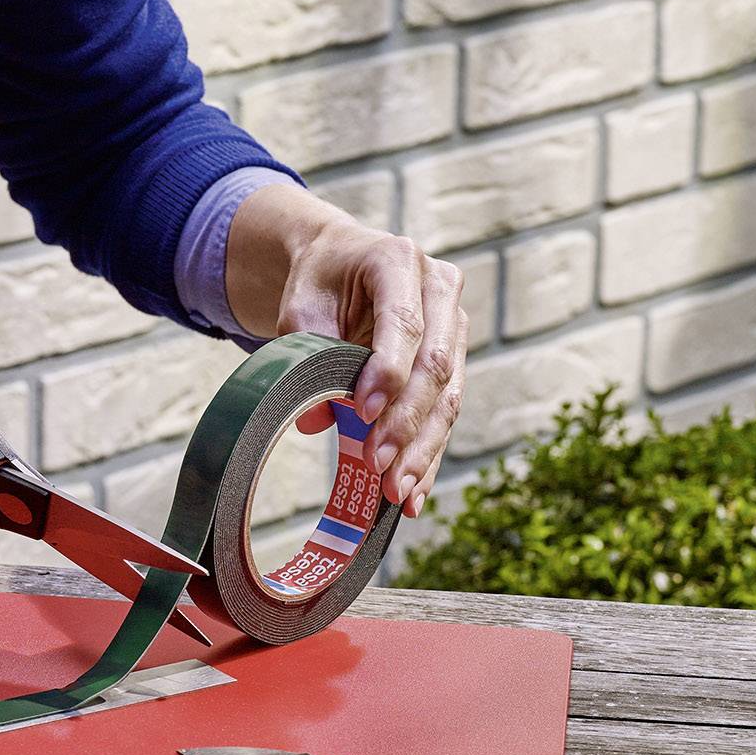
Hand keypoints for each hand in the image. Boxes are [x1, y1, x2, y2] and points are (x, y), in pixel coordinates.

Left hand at [227, 183, 465, 518]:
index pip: (403, 323)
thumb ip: (310, 354)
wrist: (340, 261)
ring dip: (423, 449)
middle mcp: (439, 287)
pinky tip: (416, 490)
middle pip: (434, 364)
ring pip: (449, 394)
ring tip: (399, 493)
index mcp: (398, 261)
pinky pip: (447, 409)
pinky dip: (429, 452)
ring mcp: (455, 323)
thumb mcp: (300, 307)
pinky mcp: (455, 356)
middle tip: (380, 468)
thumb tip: (317, 421)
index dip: (388, 373)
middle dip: (407, 423)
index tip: (363, 415)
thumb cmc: (319, 282)